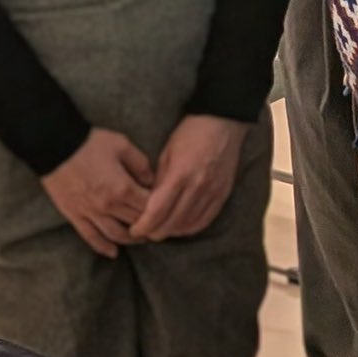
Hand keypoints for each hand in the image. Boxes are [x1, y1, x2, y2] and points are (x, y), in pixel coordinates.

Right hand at [41, 129, 154, 259]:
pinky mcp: (75, 216)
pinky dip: (103, 247)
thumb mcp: (122, 145)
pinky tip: (113, 253)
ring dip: (131, 240)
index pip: (149, 207)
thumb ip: (140, 164)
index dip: (160, 209)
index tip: (164, 208)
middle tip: (157, 226)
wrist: (55, 145)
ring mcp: (91, 213)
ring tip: (140, 239)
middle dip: (149, 226)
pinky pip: (91, 237)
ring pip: (116, 235)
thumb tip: (151, 181)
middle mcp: (109, 205)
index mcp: (123, 187)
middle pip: (136, 223)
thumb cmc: (89, 142)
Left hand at [129, 115, 249, 242]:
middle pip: (172, 223)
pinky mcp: (223, 194)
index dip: (144, 226)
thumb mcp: (166, 154)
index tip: (134, 230)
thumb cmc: (190, 134)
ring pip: (188, 225)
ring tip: (159, 231)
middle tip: (143, 233)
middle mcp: (198, 186)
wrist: (222, 122)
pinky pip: (205, 220)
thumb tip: (146, 205)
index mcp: (180, 174)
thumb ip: (157, 181)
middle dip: (154, 232)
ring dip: (171, 232)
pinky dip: (189, 228)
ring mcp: (213, 192)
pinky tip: (179, 228)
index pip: (157, 211)